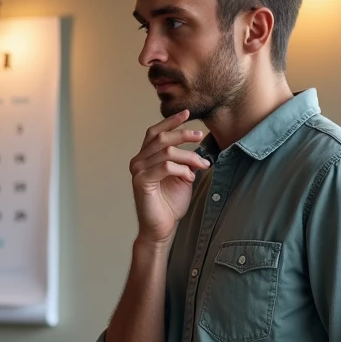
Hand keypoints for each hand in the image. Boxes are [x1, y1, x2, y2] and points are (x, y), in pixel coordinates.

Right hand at [129, 109, 209, 245]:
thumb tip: (198, 146)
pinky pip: (165, 167)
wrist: (162, 229)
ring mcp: (138, 171)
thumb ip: (184, 161)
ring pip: (166, 152)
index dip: (170, 121)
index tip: (186, 113)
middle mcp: (138, 161)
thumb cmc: (170, 205)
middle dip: (183, 134)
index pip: (155, 132)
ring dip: (188, 157)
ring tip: (202, 166)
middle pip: (161, 137)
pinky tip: (190, 178)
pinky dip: (182, 170)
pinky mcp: (142, 182)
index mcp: (145, 157)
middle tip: (200, 136)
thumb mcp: (181, 177)